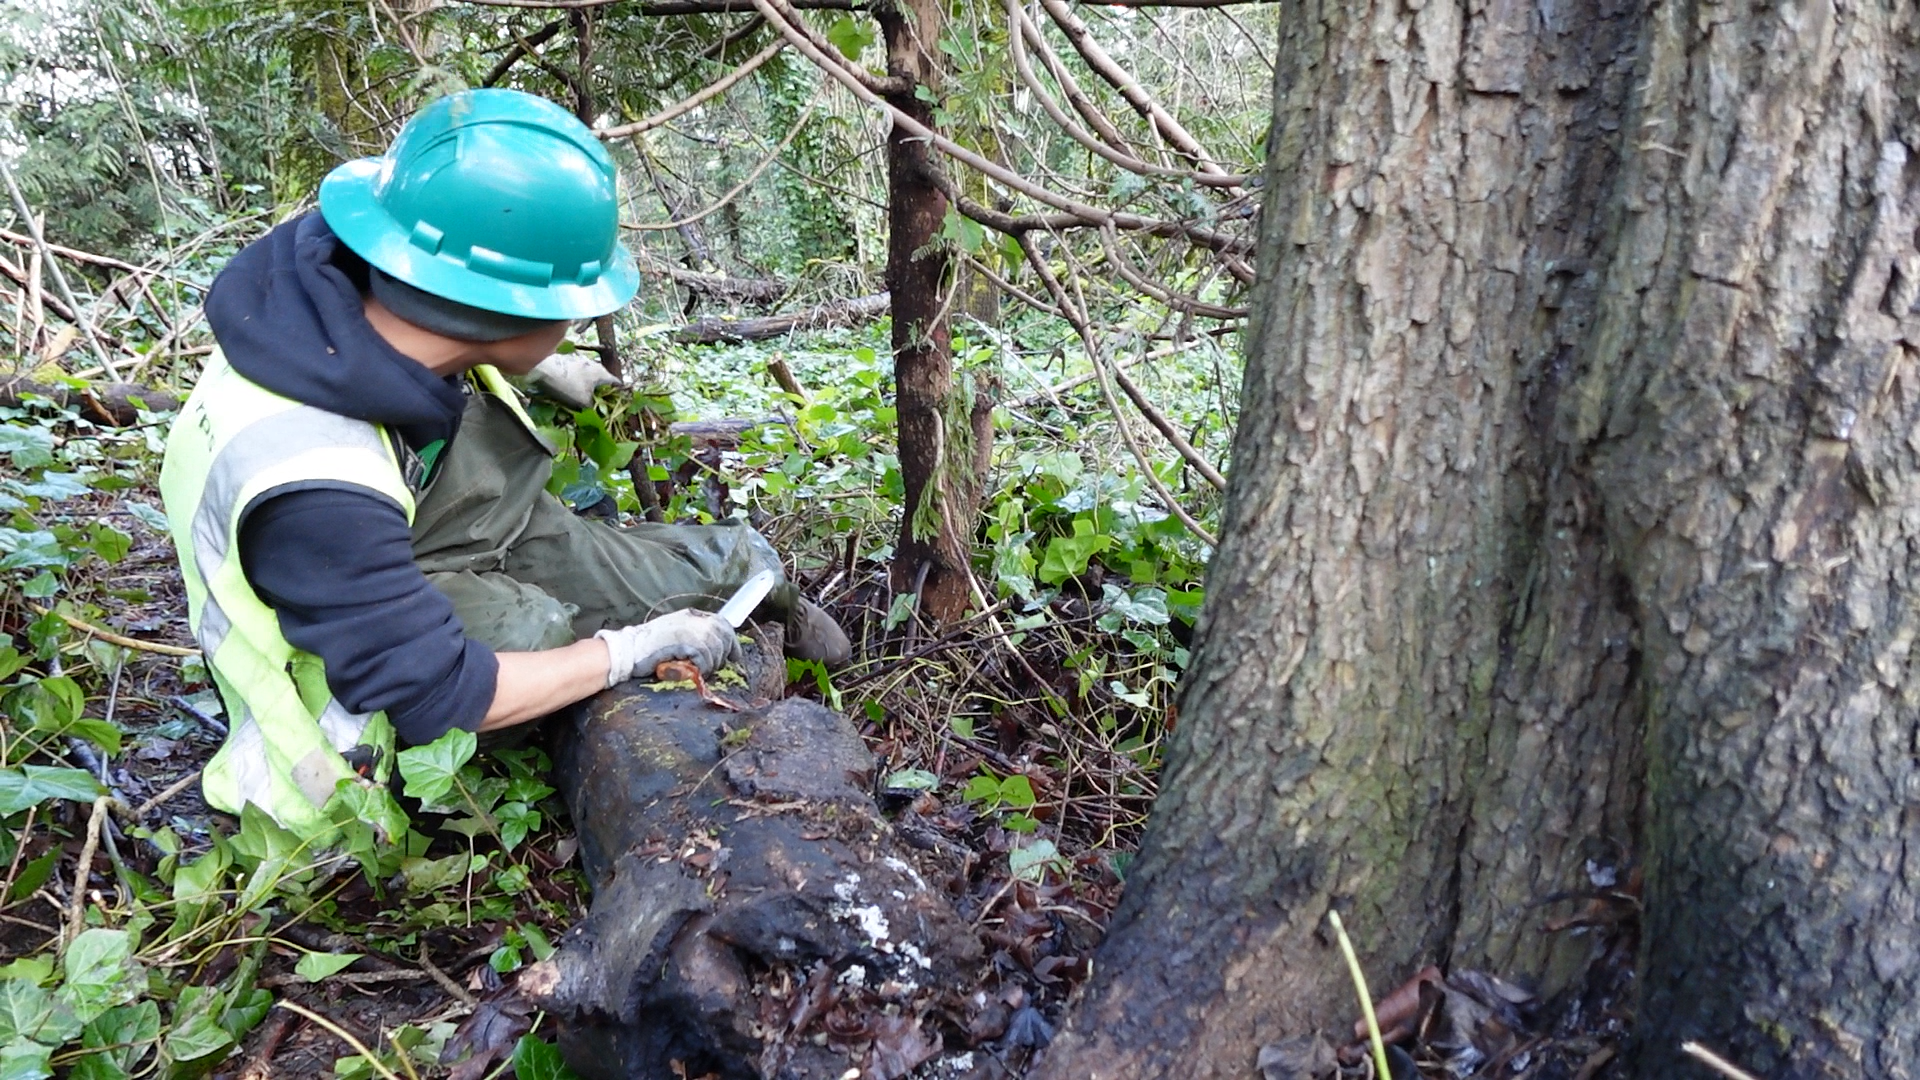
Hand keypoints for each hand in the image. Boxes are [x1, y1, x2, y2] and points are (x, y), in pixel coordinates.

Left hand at [526, 352, 617, 409]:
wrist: (544, 368)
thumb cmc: (568, 385)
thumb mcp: (583, 402)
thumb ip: (593, 409)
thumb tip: (597, 415)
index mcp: (602, 373)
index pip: (616, 383)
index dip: (618, 394)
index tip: (616, 402)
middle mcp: (594, 364)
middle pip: (602, 379)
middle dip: (601, 391)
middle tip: (598, 403)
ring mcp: (580, 361)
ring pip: (588, 376)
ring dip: (587, 386)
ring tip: (582, 397)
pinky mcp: (568, 361)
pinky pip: (577, 374)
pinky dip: (576, 381)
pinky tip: (569, 389)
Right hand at [594, 609, 737, 687]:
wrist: (627, 650)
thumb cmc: (648, 647)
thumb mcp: (675, 633)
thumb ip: (694, 635)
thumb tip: (716, 647)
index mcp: (691, 615)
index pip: (721, 623)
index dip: (731, 640)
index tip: (735, 656)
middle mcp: (693, 619)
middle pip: (723, 636)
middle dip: (723, 654)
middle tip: (713, 667)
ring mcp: (690, 629)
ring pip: (715, 649)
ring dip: (709, 664)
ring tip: (695, 670)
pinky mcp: (685, 642)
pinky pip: (704, 658)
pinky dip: (700, 668)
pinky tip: (688, 670)